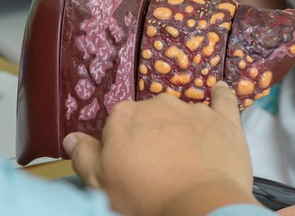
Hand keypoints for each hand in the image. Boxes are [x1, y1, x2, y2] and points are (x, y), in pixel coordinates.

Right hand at [64, 82, 257, 215]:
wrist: (199, 207)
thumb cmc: (145, 196)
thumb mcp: (100, 182)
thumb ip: (84, 156)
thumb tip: (71, 138)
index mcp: (125, 116)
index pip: (119, 123)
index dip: (123, 145)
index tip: (129, 164)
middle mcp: (158, 105)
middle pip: (150, 116)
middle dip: (152, 135)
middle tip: (156, 166)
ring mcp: (193, 110)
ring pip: (182, 112)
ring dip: (181, 128)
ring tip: (186, 158)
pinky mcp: (223, 120)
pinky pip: (223, 100)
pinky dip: (221, 95)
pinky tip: (220, 91)